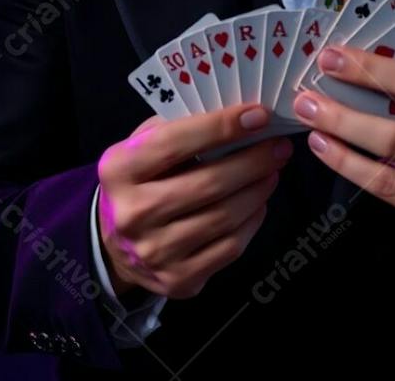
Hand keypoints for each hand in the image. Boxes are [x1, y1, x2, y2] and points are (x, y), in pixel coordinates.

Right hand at [97, 105, 292, 298]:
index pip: (174, 143)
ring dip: (258, 190)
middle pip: (208, 184)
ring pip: (224, 217)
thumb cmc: (139, 180)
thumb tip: (240, 118)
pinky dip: (252, 220)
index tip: (259, 115)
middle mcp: (132, 213)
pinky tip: (258, 202)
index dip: (221, 127)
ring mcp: (155, 252)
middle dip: (253, 161)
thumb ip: (180, 128)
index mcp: (120, 169)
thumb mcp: (142, 145)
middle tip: (279, 146)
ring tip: (272, 170)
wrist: (114, 244)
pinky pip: (229, 247)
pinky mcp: (177, 280)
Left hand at [292, 46, 394, 250]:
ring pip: (385, 168)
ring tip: (312, 127)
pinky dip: (352, 169)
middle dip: (342, 115)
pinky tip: (330, 153)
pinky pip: (386, 191)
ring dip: (340, 145)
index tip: (330, 58)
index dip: (370, 71)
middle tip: (307, 100)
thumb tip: (352, 67)